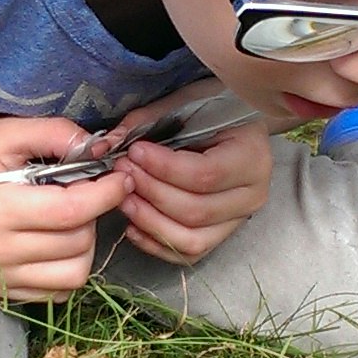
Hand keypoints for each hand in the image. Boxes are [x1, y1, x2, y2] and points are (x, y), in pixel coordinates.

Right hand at [0, 115, 124, 303]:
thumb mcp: (5, 132)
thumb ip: (54, 133)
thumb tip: (102, 149)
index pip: (72, 211)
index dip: (107, 193)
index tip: (121, 177)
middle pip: (78, 242)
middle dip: (93, 213)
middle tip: (82, 192)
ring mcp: (0, 276)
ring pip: (75, 273)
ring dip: (85, 244)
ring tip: (69, 219)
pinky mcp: (2, 290)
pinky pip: (57, 292)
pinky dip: (68, 268)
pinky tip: (57, 242)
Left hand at [114, 111, 273, 264]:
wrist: (235, 127)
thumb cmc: (212, 110)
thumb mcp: (183, 104)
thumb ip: (146, 122)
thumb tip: (105, 146)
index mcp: (251, 157)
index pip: (204, 175)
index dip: (163, 168)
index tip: (134, 152)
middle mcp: (251, 194)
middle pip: (195, 210)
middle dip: (151, 193)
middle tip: (122, 172)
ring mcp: (238, 220)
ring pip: (192, 239)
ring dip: (150, 222)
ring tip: (125, 199)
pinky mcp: (221, 235)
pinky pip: (188, 252)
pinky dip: (156, 244)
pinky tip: (133, 225)